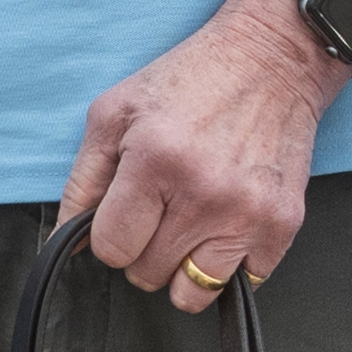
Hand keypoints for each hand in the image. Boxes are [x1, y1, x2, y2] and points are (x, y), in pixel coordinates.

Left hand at [64, 0, 337, 308]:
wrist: (273, 59)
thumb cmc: (191, 79)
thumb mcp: (115, 113)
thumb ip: (83, 182)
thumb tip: (68, 243)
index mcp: (154, 160)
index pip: (111, 249)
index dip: (110, 236)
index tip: (125, 215)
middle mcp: (203, 193)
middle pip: (147, 274)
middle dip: (145, 249)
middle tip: (161, 209)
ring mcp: (247, 213)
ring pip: (192, 293)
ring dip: (184, 267)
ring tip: (191, 227)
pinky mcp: (283, 224)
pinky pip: (242, 282)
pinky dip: (230, 264)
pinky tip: (226, 224)